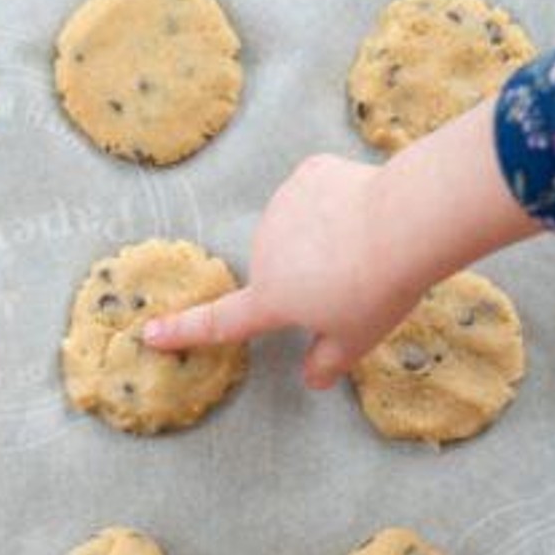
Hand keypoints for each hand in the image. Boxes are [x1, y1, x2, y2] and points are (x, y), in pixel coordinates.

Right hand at [145, 99, 542, 389]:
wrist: (404, 223)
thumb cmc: (376, 292)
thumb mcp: (355, 342)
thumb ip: (326, 364)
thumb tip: (310, 379)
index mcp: (270, 297)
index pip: (220, 323)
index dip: (183, 331)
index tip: (149, 332)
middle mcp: (264, 251)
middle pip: (281, 271)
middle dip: (307, 277)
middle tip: (353, 282)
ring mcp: (282, 208)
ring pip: (298, 230)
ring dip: (321, 238)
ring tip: (364, 245)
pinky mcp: (307, 175)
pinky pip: (316, 194)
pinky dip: (334, 204)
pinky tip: (363, 210)